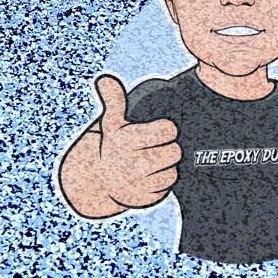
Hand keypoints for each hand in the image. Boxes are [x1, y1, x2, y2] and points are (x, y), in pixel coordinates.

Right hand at [89, 74, 180, 210]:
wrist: (104, 180)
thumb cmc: (115, 145)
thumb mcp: (112, 123)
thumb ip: (114, 100)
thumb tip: (105, 79)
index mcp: (126, 141)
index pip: (166, 131)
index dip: (167, 128)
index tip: (163, 127)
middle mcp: (133, 164)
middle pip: (173, 152)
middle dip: (170, 146)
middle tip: (161, 144)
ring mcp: (140, 184)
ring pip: (173, 171)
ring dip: (169, 164)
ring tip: (159, 158)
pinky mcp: (148, 199)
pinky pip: (169, 187)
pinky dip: (166, 180)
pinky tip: (157, 172)